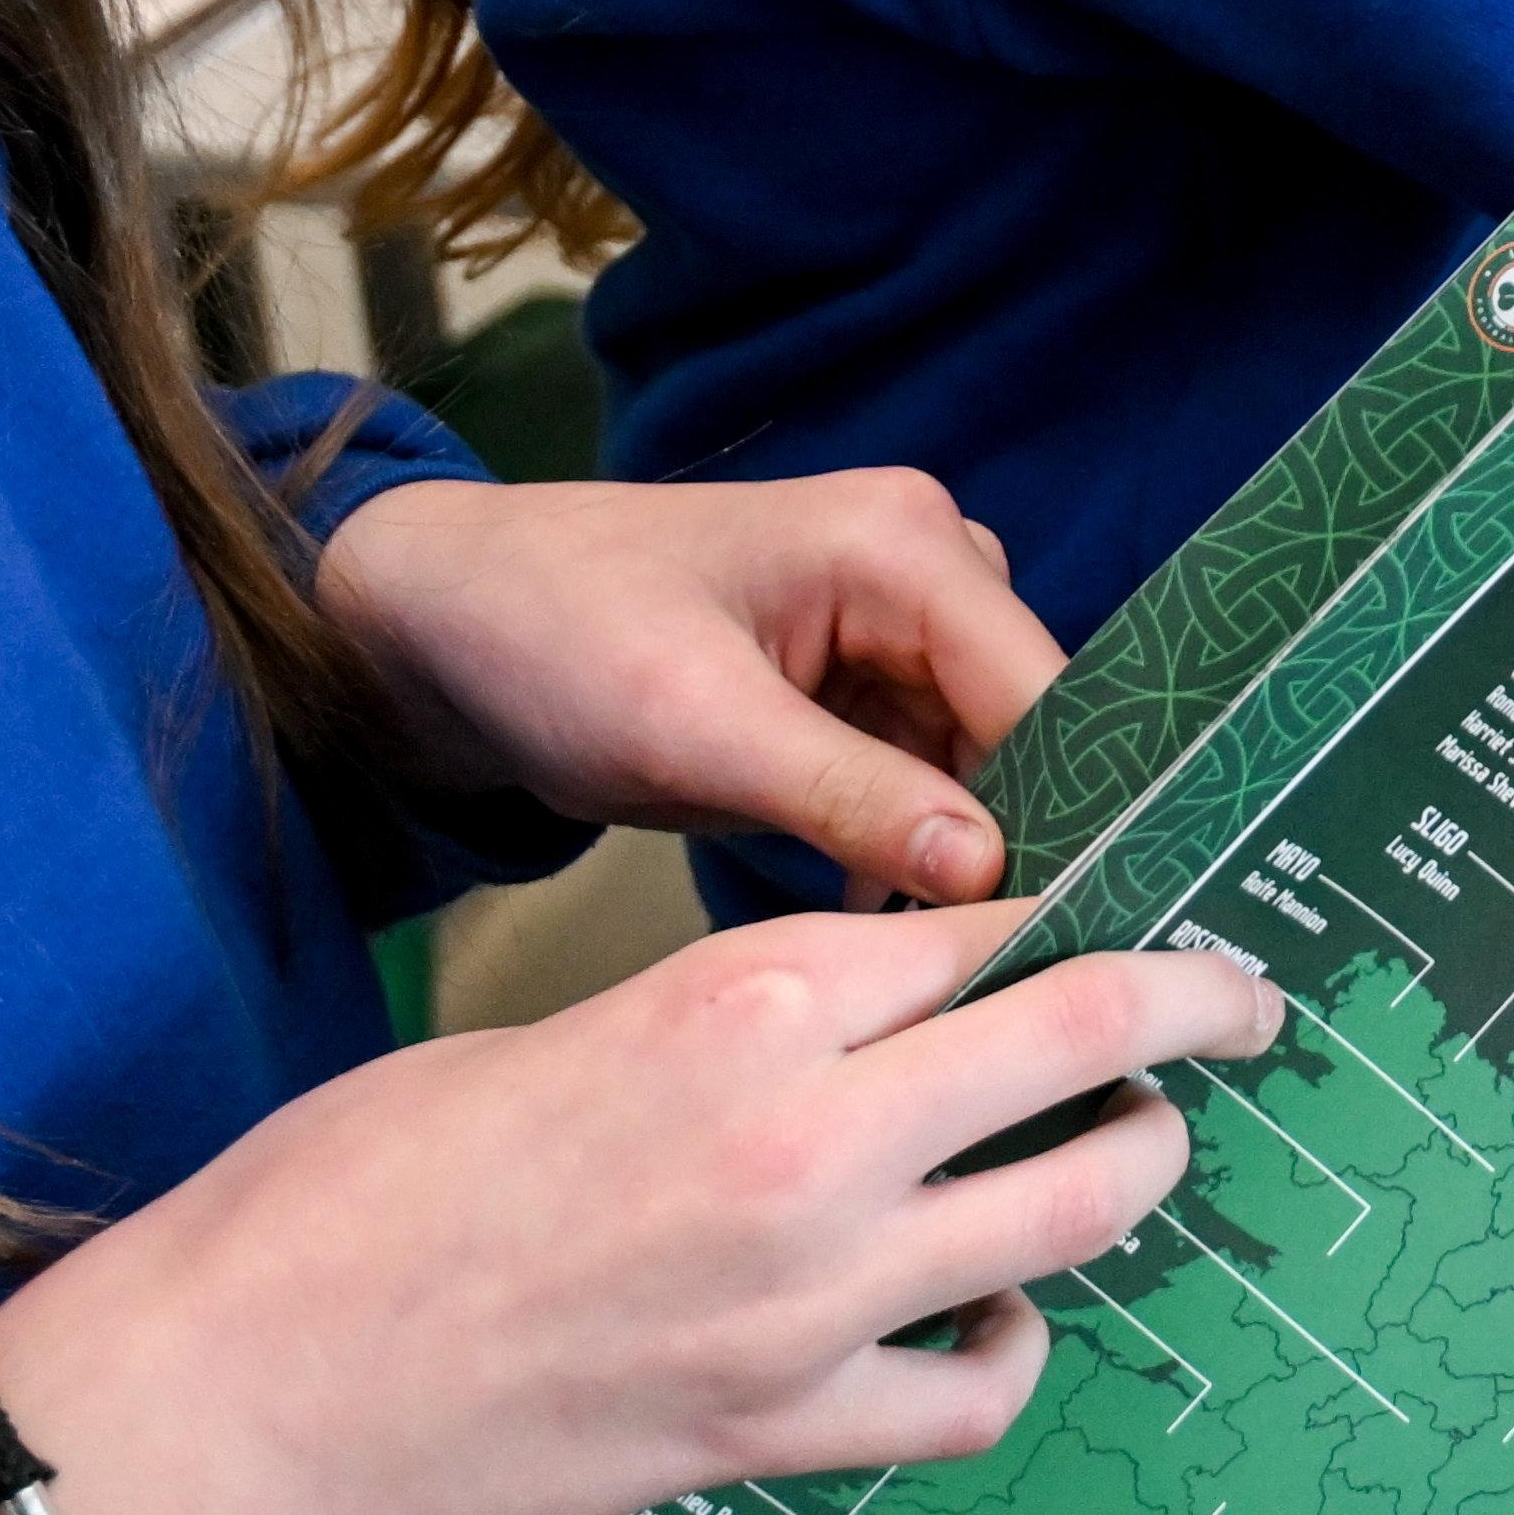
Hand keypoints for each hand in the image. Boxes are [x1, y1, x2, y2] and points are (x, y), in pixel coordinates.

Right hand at [0, 900, 1280, 1514]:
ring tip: (1136, 1145)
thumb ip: (739, 1018)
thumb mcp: (567, 1028)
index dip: (1081, 908)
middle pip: (1095, 1029)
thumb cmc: (353, 1188)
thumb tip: (868, 1015)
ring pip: (1085, 1203)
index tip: (1140, 907)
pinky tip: (985, 1317)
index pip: (993, 920)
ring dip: (1136, 1162)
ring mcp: (810, 1296)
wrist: (237, 1389)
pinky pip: (978, 1388)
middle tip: (1246, 998)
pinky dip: (1008, 1348)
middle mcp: (812, 1134)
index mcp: (747, 1000)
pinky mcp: (777, 1428)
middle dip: (1203, 1000)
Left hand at [315, 466, 1061, 906]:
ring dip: (964, 854)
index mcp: (906, 545)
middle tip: (1014, 969)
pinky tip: (894, 930)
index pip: (1043, 687)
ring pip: (984, 761)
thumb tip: (989, 870)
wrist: (440, 622)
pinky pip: (926, 776)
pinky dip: (912, 849)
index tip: (1073, 928)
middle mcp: (930, 570)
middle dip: (1020, 838)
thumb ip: (846, 794)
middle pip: (1029, 724)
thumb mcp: (690, 725)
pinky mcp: (861, 687)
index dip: (1071, 802)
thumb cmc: (552, 640)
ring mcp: (900, 629)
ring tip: (959, 968)